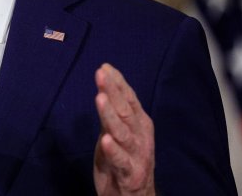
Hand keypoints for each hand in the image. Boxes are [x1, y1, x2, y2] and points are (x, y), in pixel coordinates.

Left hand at [93, 64, 154, 195]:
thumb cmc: (125, 161)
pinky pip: (121, 161)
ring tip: (100, 98)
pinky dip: (113, 150)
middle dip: (113, 91)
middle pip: (125, 111)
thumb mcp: (117, 133)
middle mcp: (141, 137)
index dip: (118, 83)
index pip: (129, 99)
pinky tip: (105, 140)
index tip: (104, 67)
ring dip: (110, 115)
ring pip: (123, 133)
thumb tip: (104, 83)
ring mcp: (137, 156)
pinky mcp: (130, 175)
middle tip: (100, 74)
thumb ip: (112, 111)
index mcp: (140, 124)